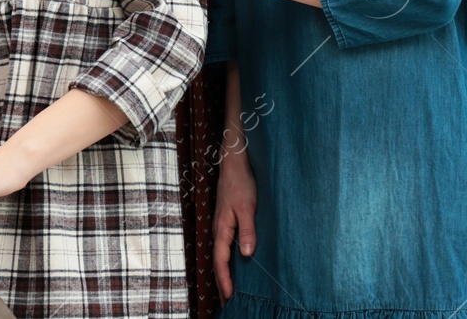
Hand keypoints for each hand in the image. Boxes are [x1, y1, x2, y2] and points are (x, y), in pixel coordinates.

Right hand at [214, 151, 257, 298]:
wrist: (234, 164)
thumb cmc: (241, 184)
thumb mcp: (247, 207)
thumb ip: (248, 230)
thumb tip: (247, 255)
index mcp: (222, 229)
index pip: (221, 261)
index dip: (225, 280)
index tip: (230, 297)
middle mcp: (219, 230)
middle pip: (218, 262)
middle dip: (222, 283)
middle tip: (227, 303)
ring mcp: (222, 226)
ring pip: (221, 255)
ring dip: (224, 273)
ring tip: (229, 290)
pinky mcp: (227, 221)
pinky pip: (224, 247)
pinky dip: (227, 261)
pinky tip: (233, 264)